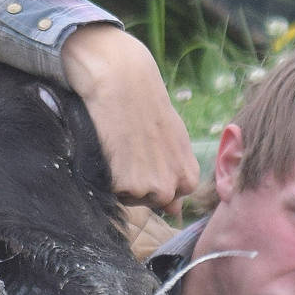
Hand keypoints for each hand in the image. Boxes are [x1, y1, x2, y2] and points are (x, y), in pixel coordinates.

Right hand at [61, 24, 198, 217]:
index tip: (148, 155)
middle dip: (138, 183)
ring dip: (120, 180)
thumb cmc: (148, 107)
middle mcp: (170, 188)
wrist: (123, 83)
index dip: (156, 177)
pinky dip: (105, 174)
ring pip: (127, 198)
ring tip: (121, 147)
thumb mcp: (173, 140)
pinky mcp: (122, 186)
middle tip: (131, 151)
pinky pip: (109, 191)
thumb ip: (176, 174)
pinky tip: (110, 147)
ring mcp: (146, 189)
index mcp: (188, 176)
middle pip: (148, 201)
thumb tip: (175, 212)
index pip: (172, 198)